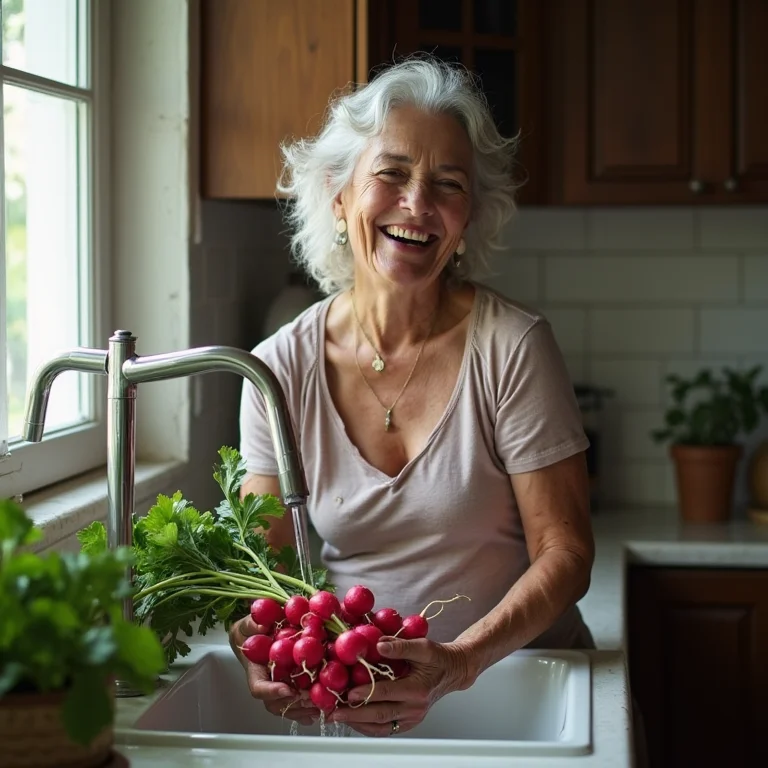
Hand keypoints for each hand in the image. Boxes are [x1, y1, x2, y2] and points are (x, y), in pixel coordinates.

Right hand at [229, 615, 319, 725]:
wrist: (254, 635)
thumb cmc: (250, 631)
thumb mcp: (248, 624)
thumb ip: (252, 624)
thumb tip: (261, 626)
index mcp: (255, 670)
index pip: (259, 687)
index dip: (272, 691)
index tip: (288, 690)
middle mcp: (267, 683)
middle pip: (276, 704)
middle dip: (294, 704)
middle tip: (312, 698)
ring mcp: (278, 687)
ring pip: (287, 707)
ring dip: (303, 710)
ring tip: (321, 706)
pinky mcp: (289, 686)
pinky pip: (297, 703)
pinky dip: (308, 709)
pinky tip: (322, 708)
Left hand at [328, 637, 472, 736]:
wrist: (453, 671)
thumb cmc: (438, 657)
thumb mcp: (422, 646)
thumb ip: (400, 646)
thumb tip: (377, 643)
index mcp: (417, 689)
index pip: (387, 693)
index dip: (366, 693)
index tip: (348, 692)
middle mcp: (415, 708)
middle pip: (380, 715)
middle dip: (355, 714)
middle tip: (334, 712)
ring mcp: (412, 718)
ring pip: (381, 727)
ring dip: (358, 723)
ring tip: (339, 717)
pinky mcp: (409, 723)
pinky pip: (386, 729)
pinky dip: (369, 727)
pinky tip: (355, 721)